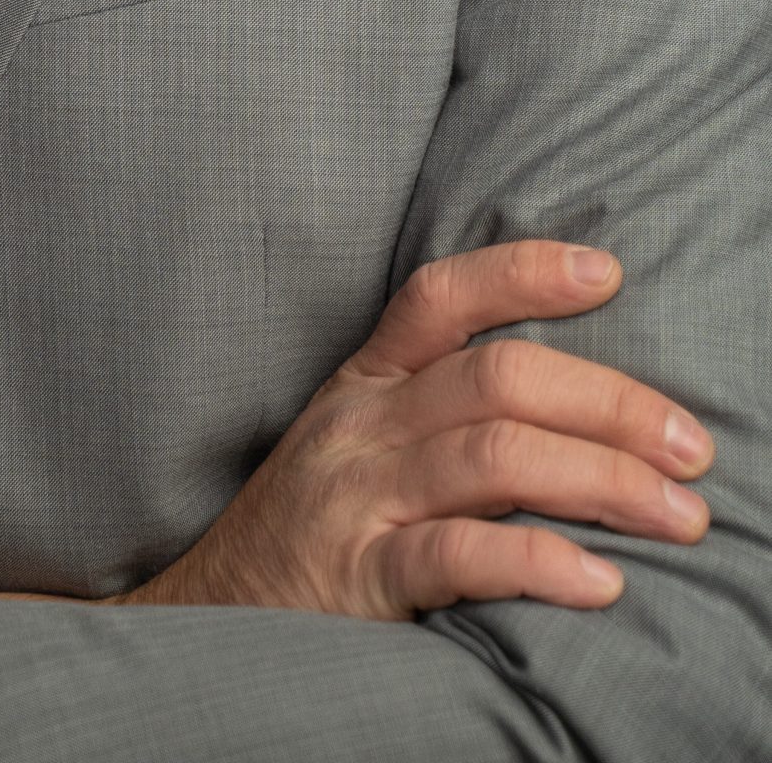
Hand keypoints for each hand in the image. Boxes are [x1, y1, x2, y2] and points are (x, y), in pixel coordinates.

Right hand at [122, 240, 713, 620]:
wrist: (201, 620)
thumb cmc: (305, 533)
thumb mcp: (352, 446)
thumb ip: (433, 412)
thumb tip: (568, 403)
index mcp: (363, 384)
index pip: (440, 297)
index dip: (524, 273)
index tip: (609, 272)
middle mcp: (360, 426)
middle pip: (497, 378)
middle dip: (609, 402)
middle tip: (691, 444)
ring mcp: (357, 500)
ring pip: (493, 457)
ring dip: (603, 480)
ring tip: (679, 516)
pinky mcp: (358, 579)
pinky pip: (457, 556)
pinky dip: (538, 562)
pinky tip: (599, 581)